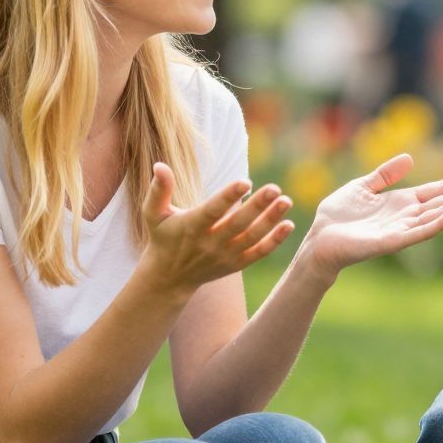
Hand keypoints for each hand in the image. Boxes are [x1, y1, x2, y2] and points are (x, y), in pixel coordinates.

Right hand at [140, 162, 293, 292]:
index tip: (246, 181)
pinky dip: (275, 241)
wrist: (170, 277)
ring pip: (252, 238)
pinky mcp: (236, 264)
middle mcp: (210, 243)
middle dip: (257, 207)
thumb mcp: (154, 214)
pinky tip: (289, 225)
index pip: (212, 210)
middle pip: (238, 224)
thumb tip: (160, 165)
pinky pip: (259, 253)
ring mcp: (225, 255)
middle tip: (275, 188)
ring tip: (286, 201)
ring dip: (271, 221)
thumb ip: (158, 190)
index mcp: (191, 227)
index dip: (229, 197)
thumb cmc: (163, 237)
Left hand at [300, 155, 442, 272]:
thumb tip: (409, 158)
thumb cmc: (337, 216)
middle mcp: (407, 216)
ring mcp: (402, 229)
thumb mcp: (362, 186)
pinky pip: (420, 231)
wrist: (318, 240)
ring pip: (437, 215)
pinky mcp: (392, 241)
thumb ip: (385, 174)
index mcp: (402, 203)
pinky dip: (440, 222)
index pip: (437, 191)